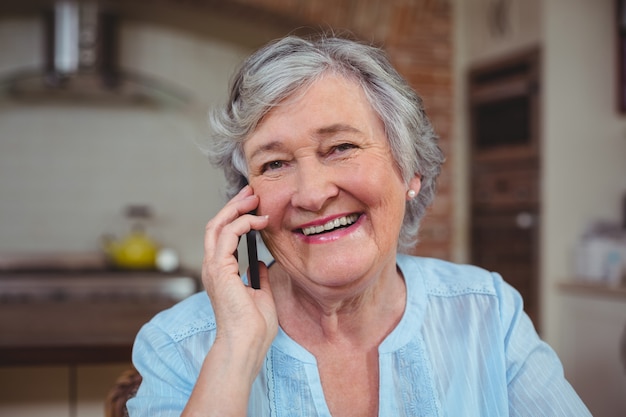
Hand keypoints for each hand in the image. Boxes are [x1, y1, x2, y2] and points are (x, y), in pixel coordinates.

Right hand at [201, 185, 276, 367]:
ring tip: (254, 197)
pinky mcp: (219, 268)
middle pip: (216, 225)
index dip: (237, 217)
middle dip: (234, 205)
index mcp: (221, 272)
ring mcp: (213, 267)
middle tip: (251, 191)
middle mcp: (213, 267)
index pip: (223, 236)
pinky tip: (259, 221)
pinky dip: (242, 223)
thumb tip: (260, 262)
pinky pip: (227, 234)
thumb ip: (259, 276)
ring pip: (217, 225)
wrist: (247, 344)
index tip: (255, 206)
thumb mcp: (261, 294)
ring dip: (236, 208)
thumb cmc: (254, 327)